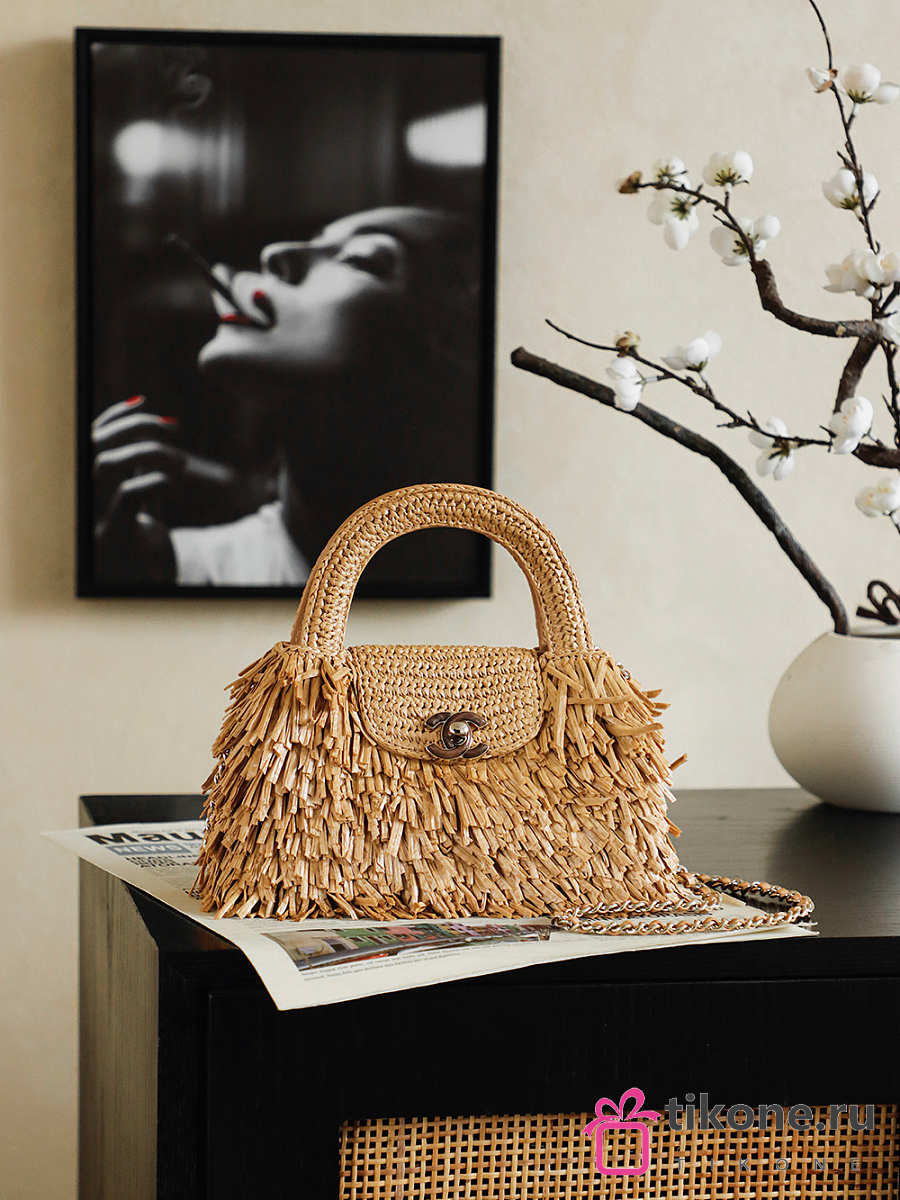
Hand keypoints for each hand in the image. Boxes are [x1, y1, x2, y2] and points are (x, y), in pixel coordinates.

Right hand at [92, 396, 179, 584]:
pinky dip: (152, 481)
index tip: (146, 402)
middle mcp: (79, 502)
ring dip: (147, 452)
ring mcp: (90, 521)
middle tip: (175, 429)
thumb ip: (136, 464)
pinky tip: (172, 482)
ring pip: (104, 466)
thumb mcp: (139, 496)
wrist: (142, 591)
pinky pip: (127, 499)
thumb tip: (152, 420)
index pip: (87, 437)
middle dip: (135, 427)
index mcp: (84, 488)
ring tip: (182, 460)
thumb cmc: (141, 541)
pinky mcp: (112, 542)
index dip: (113, 415)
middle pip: (94, 446)